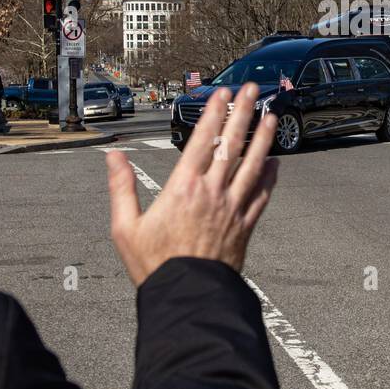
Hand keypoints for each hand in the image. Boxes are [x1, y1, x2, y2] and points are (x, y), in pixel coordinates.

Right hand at [107, 83, 278, 284]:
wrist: (187, 297)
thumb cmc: (154, 265)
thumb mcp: (125, 227)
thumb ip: (121, 188)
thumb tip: (114, 157)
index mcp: (183, 187)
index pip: (203, 140)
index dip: (215, 113)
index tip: (223, 94)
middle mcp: (212, 192)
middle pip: (232, 144)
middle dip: (243, 113)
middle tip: (251, 91)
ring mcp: (232, 208)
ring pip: (253, 165)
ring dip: (263, 139)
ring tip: (271, 117)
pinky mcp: (245, 226)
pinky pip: (262, 195)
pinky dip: (270, 177)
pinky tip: (275, 163)